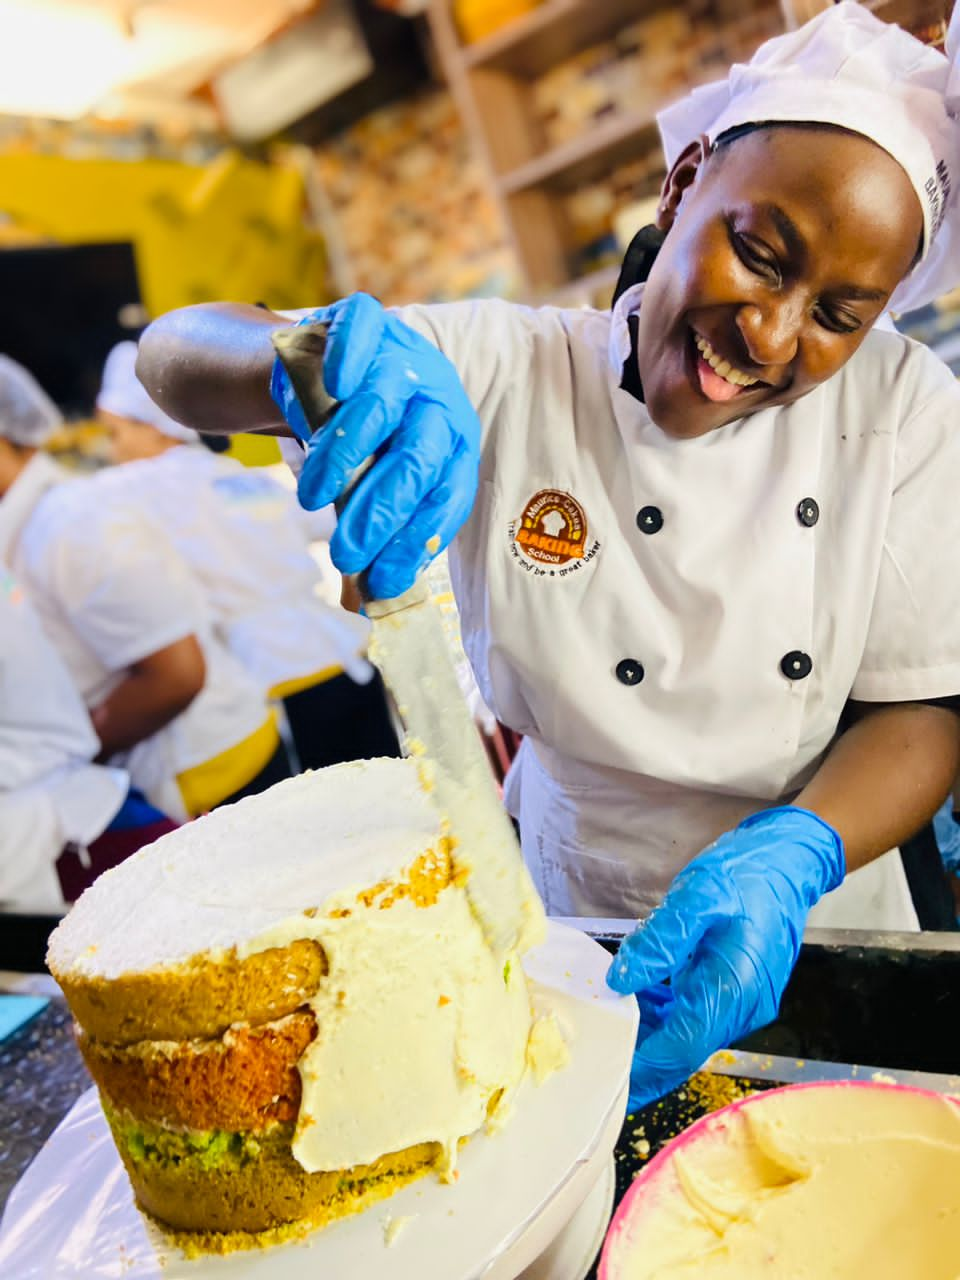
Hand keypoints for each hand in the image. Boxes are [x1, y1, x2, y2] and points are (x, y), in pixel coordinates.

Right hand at [271, 292, 480, 600]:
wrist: (307, 373)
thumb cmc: (349, 444)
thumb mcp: (364, 490)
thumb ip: (368, 534)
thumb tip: (365, 605)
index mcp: (452, 444)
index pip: (446, 497)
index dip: (414, 542)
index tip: (382, 581)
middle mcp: (438, 400)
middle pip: (420, 456)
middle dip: (382, 512)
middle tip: (346, 553)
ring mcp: (402, 356)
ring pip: (383, 405)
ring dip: (345, 457)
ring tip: (312, 499)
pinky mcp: (364, 321)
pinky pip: (363, 331)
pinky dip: (352, 357)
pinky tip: (335, 387)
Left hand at [606, 806, 843, 1108]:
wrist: (788, 862)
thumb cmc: (745, 875)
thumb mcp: (697, 896)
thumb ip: (659, 941)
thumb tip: (620, 981)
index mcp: (734, 989)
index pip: (682, 1046)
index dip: (644, 1065)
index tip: (609, 1074)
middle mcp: (742, 1007)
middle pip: (685, 1049)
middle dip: (643, 1062)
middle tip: (599, 1062)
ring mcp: (742, 1001)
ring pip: (690, 1034)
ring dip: (652, 1035)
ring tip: (608, 1028)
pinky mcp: (737, 990)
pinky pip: (698, 1014)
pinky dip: (667, 1014)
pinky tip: (640, 998)